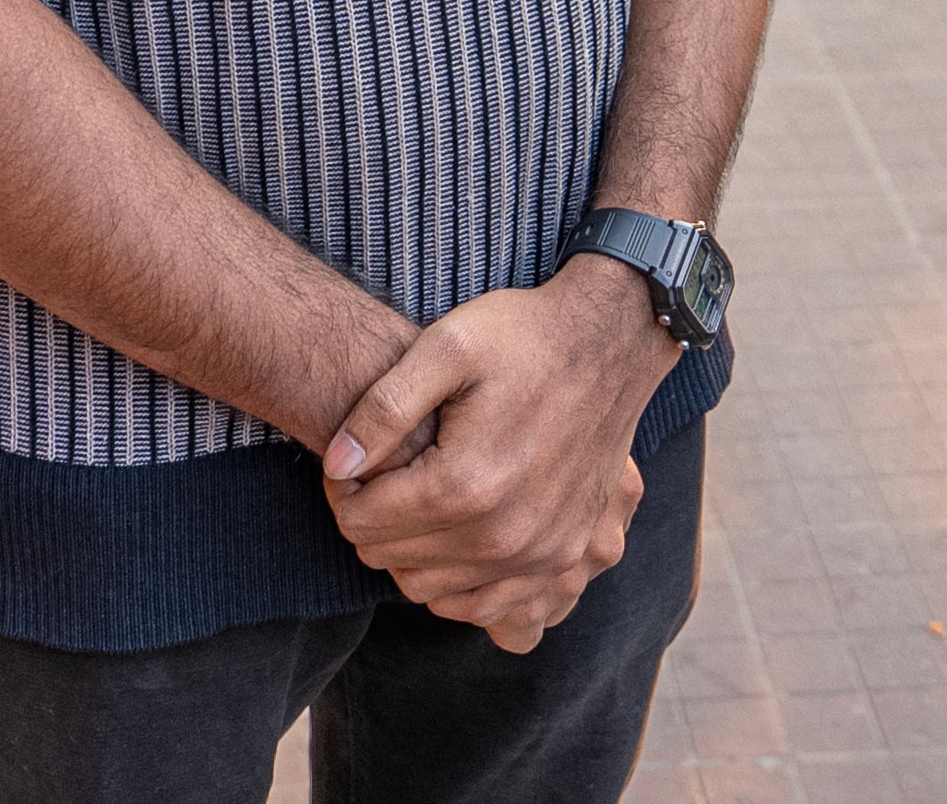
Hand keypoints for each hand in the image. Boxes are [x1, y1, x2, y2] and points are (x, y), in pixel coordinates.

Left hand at [321, 259, 678, 650]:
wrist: (610, 343)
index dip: (342, 489)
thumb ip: (381, 408)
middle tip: (378, 476)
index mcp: (466, 483)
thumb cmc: (524, 338)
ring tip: (413, 500)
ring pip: (428, 590)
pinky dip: (454, 584)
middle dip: (368, 520)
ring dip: (407, 553)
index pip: (361, 521)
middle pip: (389, 558)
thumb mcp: (444, 347)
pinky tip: (449, 537)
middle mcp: (503, 534)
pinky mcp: (561, 559)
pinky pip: (484, 608)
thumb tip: (336, 464)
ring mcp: (538, 555)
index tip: (351, 462)